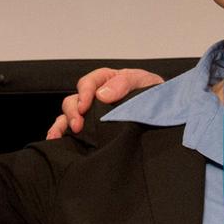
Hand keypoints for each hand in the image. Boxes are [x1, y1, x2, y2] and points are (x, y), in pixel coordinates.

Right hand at [44, 66, 164, 138]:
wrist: (166, 115)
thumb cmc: (154, 96)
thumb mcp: (144, 82)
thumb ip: (124, 83)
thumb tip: (102, 94)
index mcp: (107, 81)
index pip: (89, 83)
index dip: (84, 93)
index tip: (85, 106)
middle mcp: (96, 98)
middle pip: (74, 100)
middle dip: (72, 112)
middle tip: (78, 126)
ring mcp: (93, 115)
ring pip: (68, 116)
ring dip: (62, 124)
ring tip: (57, 136)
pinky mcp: (93, 131)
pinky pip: (71, 130)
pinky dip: (61, 134)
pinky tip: (56, 141)